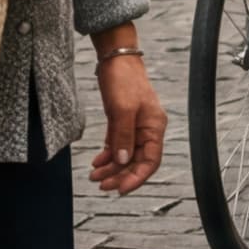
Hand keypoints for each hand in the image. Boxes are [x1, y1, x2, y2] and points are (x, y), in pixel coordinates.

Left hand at [87, 43, 162, 194]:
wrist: (116, 59)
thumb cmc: (124, 80)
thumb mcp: (122, 109)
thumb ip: (123, 136)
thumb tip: (122, 161)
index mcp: (154, 127)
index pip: (151, 161)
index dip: (137, 178)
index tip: (120, 189)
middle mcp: (147, 129)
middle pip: (137, 162)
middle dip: (120, 175)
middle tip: (101, 185)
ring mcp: (135, 126)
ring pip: (126, 156)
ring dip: (111, 168)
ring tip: (94, 176)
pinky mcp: (123, 122)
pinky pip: (118, 146)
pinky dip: (108, 156)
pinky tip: (97, 162)